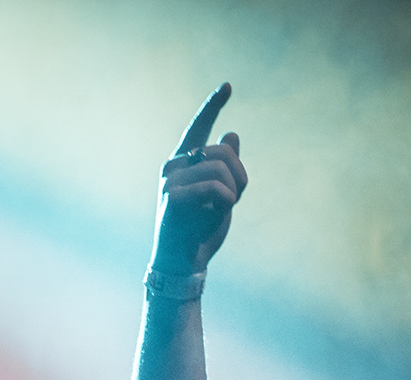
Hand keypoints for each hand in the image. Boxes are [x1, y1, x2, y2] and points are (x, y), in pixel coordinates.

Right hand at [151, 83, 247, 274]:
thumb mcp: (221, 195)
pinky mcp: (173, 196)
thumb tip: (232, 135)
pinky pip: (215, 188)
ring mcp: (170, 180)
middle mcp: (174, 165)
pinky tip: (214, 214)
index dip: (213, 106)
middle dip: (240, 178)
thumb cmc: (200, 229)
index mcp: (184, 162)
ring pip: (222, 170)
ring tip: (218, 211)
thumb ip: (226, 168)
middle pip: (225, 152)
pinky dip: (226, 202)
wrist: (183, 261)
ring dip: (233, 194)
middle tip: (231, 201)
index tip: (228, 86)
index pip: (199, 128)